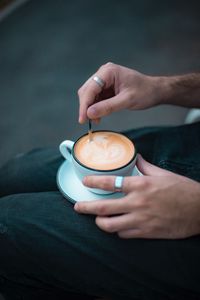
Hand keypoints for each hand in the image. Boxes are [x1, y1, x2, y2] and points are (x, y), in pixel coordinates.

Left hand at [74, 155, 199, 238]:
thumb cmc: (182, 190)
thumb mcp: (163, 174)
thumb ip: (146, 167)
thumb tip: (137, 158)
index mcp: (140, 185)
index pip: (110, 182)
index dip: (93, 182)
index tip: (84, 182)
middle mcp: (137, 203)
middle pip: (103, 208)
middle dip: (86, 208)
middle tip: (78, 207)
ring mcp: (141, 220)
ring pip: (110, 225)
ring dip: (100, 222)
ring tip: (98, 219)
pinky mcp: (147, 233)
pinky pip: (124, 234)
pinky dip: (118, 230)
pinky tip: (118, 226)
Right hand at [78, 62, 161, 123]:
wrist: (155, 91)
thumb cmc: (145, 92)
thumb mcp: (127, 101)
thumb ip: (108, 107)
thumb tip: (89, 113)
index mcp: (108, 72)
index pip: (90, 89)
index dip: (84, 105)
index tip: (82, 119)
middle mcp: (104, 73)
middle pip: (87, 91)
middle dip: (86, 107)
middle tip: (86, 122)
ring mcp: (105, 80)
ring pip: (90, 95)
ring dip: (90, 108)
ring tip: (95, 120)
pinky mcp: (106, 87)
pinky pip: (96, 98)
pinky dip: (96, 108)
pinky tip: (98, 117)